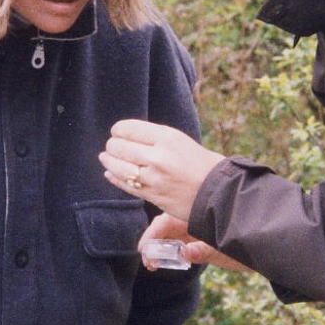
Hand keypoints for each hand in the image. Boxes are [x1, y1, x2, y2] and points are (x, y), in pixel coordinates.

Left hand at [100, 120, 224, 220]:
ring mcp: (153, 178)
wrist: (219, 193)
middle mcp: (157, 156)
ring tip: (105, 158)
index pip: (128, 128)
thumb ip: (156, 138)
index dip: (118, 130)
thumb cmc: (202, 164)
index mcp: (167, 137)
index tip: (117, 132)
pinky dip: (114, 178)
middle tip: (111, 147)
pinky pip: (125, 185)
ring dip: (108, 161)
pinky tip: (110, 174)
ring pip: (118, 166)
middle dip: (112, 146)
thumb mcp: (181, 141)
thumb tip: (128, 135)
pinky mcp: (152, 195)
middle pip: (119, 147)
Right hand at [140, 213, 251, 272]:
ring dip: (164, 245)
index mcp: (197, 215)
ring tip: (156, 263)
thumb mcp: (227, 251)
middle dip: (155, 242)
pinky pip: (185, 236)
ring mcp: (202, 224)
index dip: (151, 237)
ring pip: (174, 230)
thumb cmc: (251, 246)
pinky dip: (176, 246)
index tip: (144, 252)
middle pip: (166, 225)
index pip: (165, 222)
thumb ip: (205, 251)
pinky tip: (175, 257)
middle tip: (150, 263)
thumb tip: (186, 253)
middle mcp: (197, 216)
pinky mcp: (208, 232)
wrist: (273, 244)